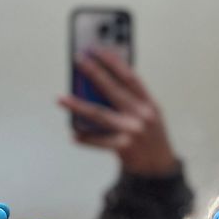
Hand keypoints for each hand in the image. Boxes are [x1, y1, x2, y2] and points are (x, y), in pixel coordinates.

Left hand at [58, 49, 178, 175]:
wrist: (158, 169)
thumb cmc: (150, 137)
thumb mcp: (148, 115)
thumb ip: (131, 100)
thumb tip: (100, 84)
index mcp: (149, 103)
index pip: (130, 77)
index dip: (115, 62)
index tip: (99, 50)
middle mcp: (142, 115)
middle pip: (113, 89)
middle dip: (94, 73)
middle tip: (78, 61)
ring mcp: (132, 131)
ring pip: (99, 114)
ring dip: (77, 105)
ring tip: (61, 98)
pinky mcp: (123, 147)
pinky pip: (98, 140)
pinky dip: (85, 138)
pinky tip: (73, 134)